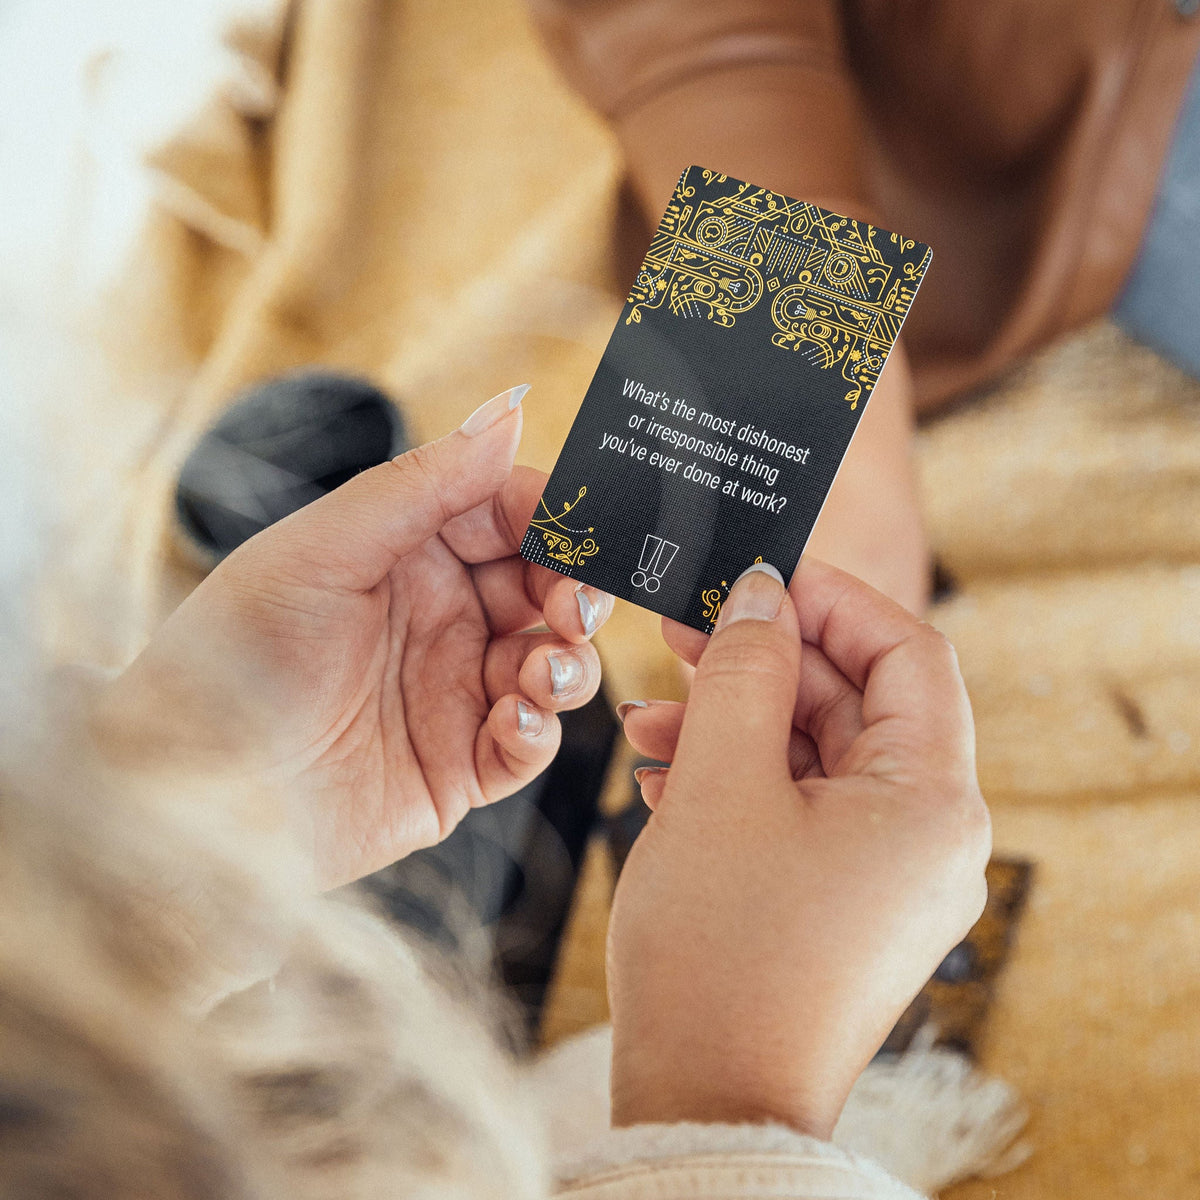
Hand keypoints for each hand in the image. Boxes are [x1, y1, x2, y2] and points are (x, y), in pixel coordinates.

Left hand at [96, 386, 609, 886]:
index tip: (584, 527)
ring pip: (555, 666)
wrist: (186, 788)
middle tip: (572, 608)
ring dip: (568, 664)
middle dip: (576, 594)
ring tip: (540, 672)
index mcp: (408, 554)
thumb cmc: (231, 654)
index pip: (509, 517)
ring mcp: (453, 695)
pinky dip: (539, 732)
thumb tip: (509, 412)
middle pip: (546, 591)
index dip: (553, 518)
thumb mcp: (322, 550)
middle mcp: (440, 619)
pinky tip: (509, 722)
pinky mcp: (458, 770)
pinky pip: (528, 746)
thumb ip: (424, 484)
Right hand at [610, 559, 989, 1136]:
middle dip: (762, 661)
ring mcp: (889, 872)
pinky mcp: (845, 900)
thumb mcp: (723, 784)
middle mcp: (930, 835)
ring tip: (647, 718)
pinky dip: (740, 780)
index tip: (757, 573)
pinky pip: (802, 809)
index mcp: (931, 800)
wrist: (706, 1107)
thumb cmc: (720, 956)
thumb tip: (760, 592)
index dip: (832, 599)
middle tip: (680, 631)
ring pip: (818, 756)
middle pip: (855, 702)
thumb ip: (743, 669)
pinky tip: (667, 776)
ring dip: (735, 723)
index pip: (907, 652)